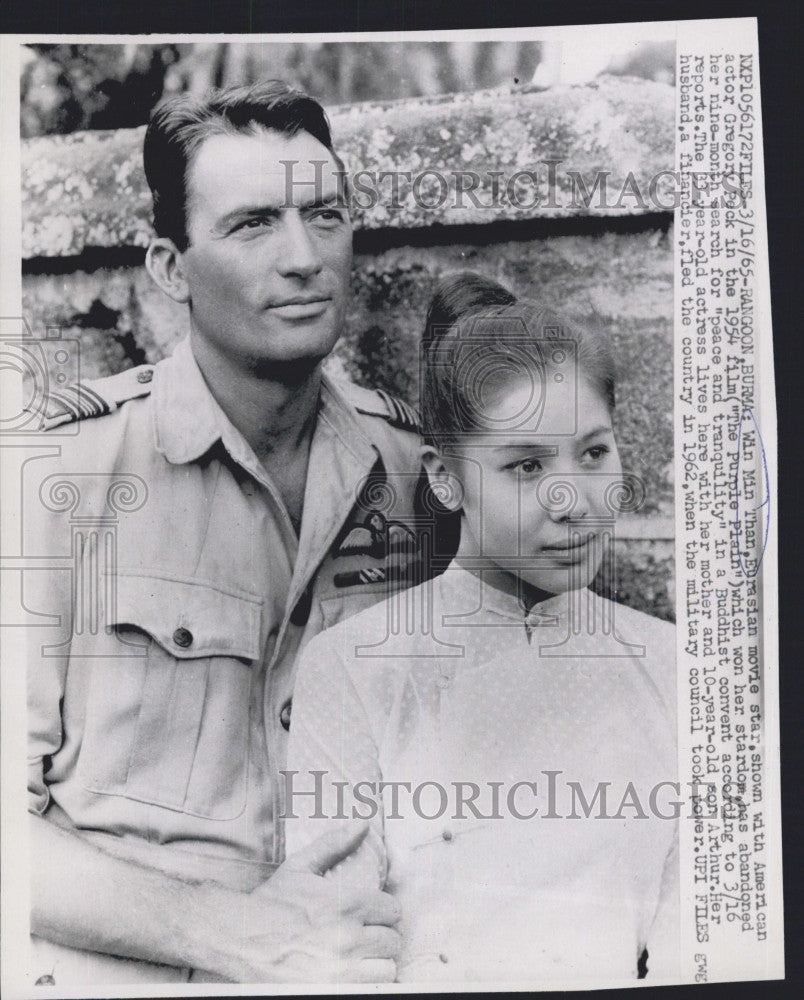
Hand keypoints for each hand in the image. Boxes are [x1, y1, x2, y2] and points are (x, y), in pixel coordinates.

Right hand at [204, 823, 400, 982]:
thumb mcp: (301, 866)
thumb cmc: (272, 902)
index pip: (392, 910)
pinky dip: (363, 982)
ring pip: (385, 969)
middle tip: (362, 935)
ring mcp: (341, 971)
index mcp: (346, 903)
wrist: (238, 939)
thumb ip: (335, 844)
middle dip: (380, 936)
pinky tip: (348, 973)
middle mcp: (349, 937)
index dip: (383, 911)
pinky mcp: (331, 992)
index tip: (370, 914)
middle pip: (392, 941)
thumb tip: (363, 823)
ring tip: (358, 956)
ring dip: (375, 962)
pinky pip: (368, 990)